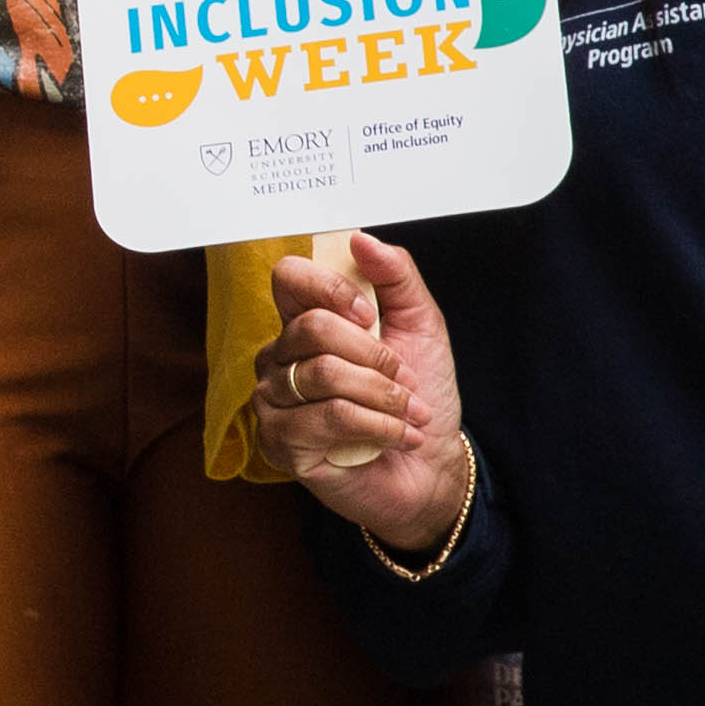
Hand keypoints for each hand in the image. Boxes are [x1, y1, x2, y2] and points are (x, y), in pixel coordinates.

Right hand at [255, 233, 473, 554]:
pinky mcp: (281, 444)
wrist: (431, 466)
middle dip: (375, 355)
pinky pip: (330, 418)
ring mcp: (273, 401)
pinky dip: (379, 426)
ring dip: (384, 395)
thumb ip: (396, 277)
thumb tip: (361, 239)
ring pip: (324, 375)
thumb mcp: (422, 325)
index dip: (330, 288)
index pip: (288, 278)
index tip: (371, 316)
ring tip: (409, 412)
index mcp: (305, 322)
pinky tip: (398, 437)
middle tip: (404, 378)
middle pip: (313, 328)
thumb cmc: (421, 395)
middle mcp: (278, 357)